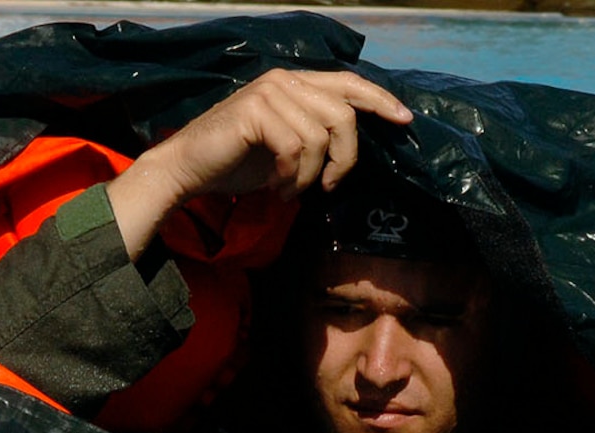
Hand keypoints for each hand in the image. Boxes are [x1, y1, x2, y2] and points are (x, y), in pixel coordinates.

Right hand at [107, 69, 413, 259]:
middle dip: (345, 159)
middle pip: (344, 115)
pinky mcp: (256, 110)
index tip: (405, 120)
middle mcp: (284, 80)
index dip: (380, 100)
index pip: (348, 83)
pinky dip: (292, 177)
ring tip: (290, 189)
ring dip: (310, 176)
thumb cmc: (238, 162)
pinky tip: (276, 188)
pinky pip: (297, 148)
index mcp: (295, 83)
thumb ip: (318, 134)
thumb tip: (354, 145)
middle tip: (328, 187)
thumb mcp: (288, 146)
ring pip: (321, 137)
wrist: (189, 170)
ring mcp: (270, 92)